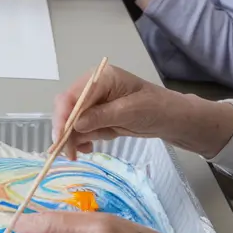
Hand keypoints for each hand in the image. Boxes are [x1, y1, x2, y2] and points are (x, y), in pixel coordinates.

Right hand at [52, 64, 232, 159]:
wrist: (171, 119)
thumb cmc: (156, 108)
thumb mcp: (130, 111)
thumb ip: (102, 116)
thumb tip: (75, 124)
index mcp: (100, 78)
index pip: (73, 96)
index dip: (63, 116)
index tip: (60, 137)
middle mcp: (93, 89)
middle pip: (67, 108)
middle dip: (65, 131)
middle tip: (67, 153)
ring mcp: (94, 104)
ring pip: (71, 122)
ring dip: (72, 139)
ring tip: (81, 153)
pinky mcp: (97, 117)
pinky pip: (80, 130)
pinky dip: (80, 141)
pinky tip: (87, 149)